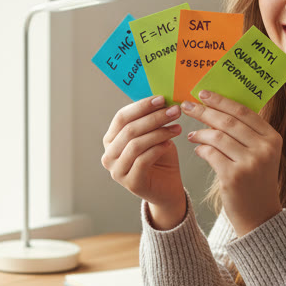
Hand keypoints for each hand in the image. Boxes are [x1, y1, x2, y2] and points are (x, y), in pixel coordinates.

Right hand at [101, 95, 187, 228]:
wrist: (167, 188)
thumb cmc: (160, 158)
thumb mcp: (154, 134)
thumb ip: (151, 119)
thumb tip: (160, 97)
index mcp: (111, 139)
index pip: (121, 117)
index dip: (141, 106)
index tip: (162, 99)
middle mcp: (109, 155)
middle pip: (129, 129)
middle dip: (154, 118)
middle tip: (174, 111)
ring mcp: (117, 171)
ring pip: (136, 144)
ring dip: (159, 132)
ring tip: (177, 127)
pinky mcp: (130, 183)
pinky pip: (143, 160)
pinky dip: (158, 149)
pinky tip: (170, 143)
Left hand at [182, 90, 281, 236]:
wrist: (260, 215)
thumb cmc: (255, 180)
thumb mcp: (259, 154)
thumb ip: (245, 133)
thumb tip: (215, 109)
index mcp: (272, 138)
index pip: (244, 112)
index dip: (221, 100)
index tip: (203, 94)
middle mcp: (264, 149)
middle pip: (228, 121)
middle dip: (205, 111)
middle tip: (187, 106)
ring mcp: (250, 163)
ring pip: (217, 137)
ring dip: (201, 133)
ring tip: (192, 134)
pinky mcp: (234, 177)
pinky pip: (211, 154)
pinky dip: (202, 149)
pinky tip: (198, 149)